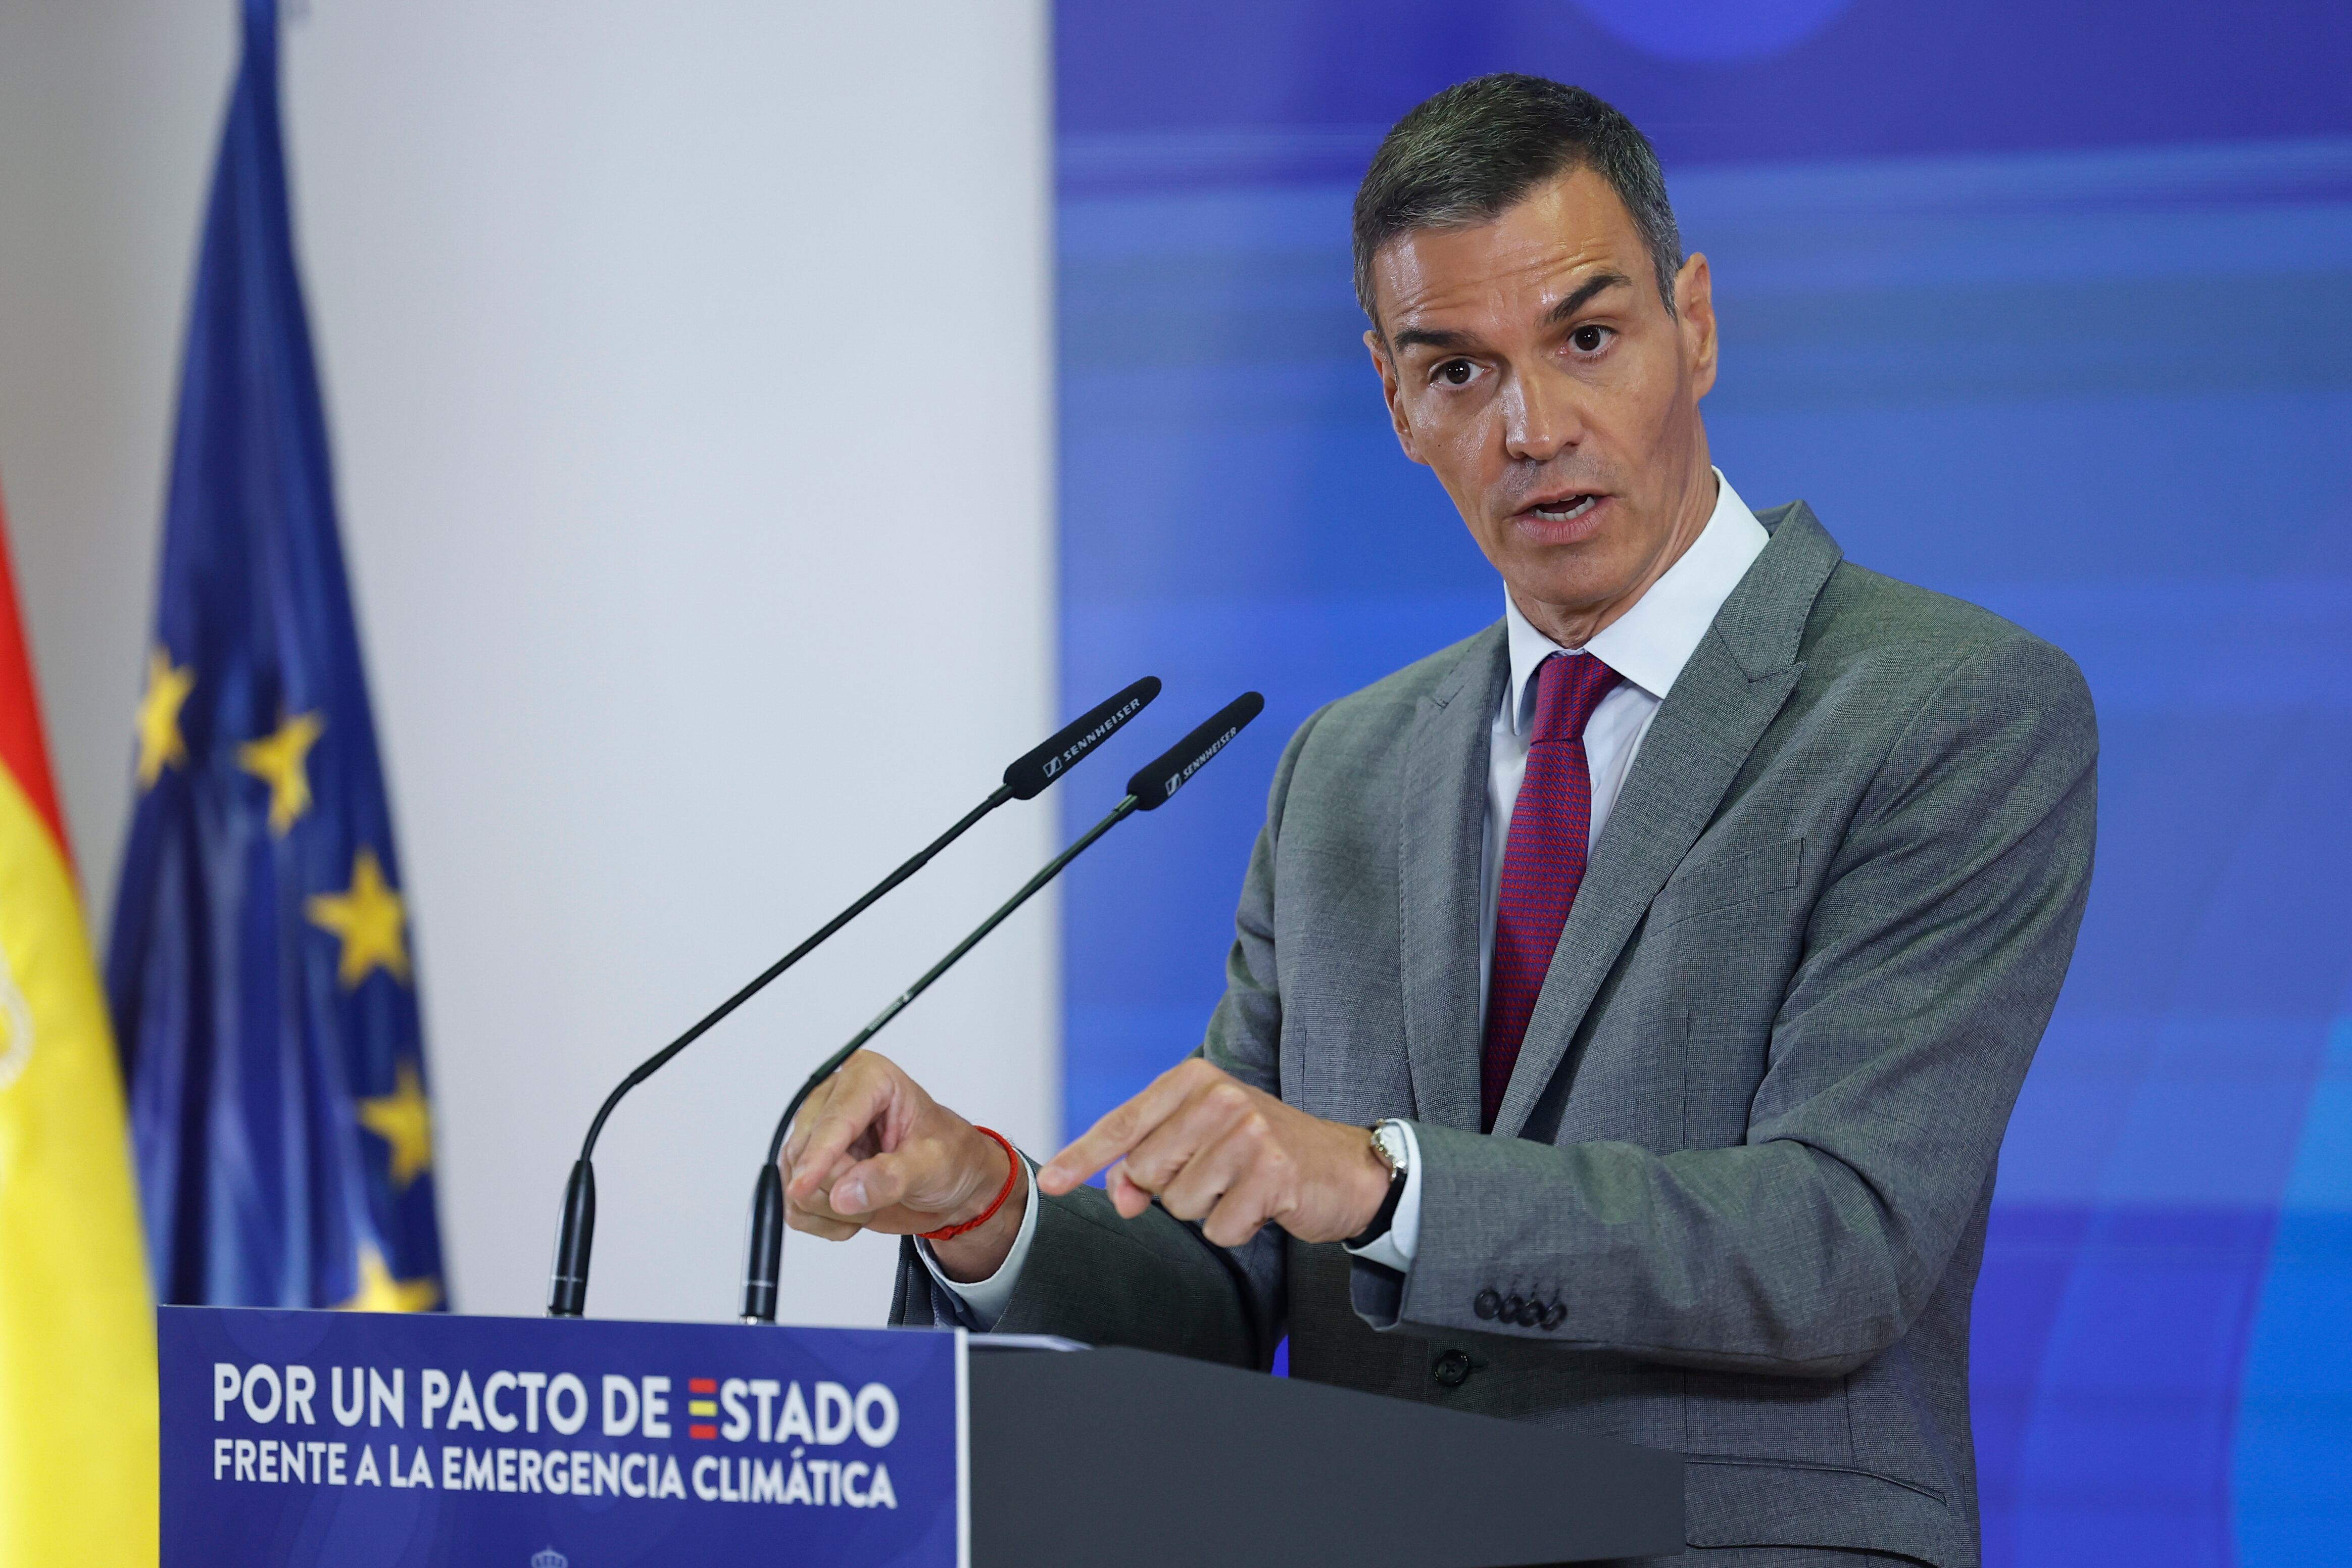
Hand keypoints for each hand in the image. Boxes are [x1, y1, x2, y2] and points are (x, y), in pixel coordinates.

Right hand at [780, 1051, 1026, 1282]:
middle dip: (838, 1187)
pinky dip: (824, 1221)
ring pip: (794, 1182)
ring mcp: (816, 1135)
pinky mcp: (808, 1168)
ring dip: (832, 1208)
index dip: (818, 1157)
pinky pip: (795, 1207)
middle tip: (881, 1194)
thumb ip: (892, 1177)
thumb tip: (844, 1193)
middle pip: (806, 1152)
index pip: (833, 1120)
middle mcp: (834, 1100)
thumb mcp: (933, 1163)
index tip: (803, 1187)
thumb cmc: (950, 1155)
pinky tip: (856, 1213)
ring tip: (873, 1201)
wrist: (953, 1181)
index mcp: (869, 1078)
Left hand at [1038, 1057, 1390, 1248]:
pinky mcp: (1271, 1173)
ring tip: (1242, 1186)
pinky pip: (1219, 1229)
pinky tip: (1263, 1203)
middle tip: (1215, 1174)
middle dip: (1170, 1188)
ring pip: (1179, 1204)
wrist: (1345, 1167)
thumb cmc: (1262, 1152)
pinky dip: (1237, 1228)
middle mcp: (1219, 1097)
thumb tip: (1122, 1197)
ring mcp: (1247, 1133)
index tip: (1050, 1181)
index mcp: (1194, 1079)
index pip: (1123, 1124)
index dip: (1082, 1157)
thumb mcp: (1201, 1143)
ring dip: (1208, 1209)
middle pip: (1146, 1171)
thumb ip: (1149, 1163)